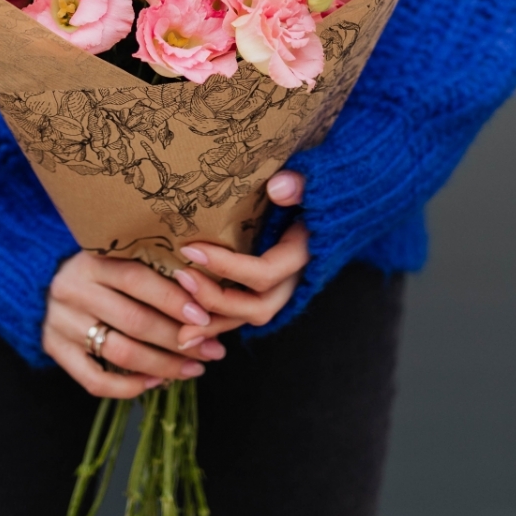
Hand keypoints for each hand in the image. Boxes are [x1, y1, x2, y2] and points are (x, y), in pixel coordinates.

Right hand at [43, 250, 227, 398]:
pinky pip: (94, 380)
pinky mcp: (55, 350)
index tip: (205, 317)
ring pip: (120, 353)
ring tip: (193, 369)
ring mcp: (61, 322)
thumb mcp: (117, 255)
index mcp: (91, 260)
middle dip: (179, 339)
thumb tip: (205, 293)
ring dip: (163, 366)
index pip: (137, 279)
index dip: (173, 299)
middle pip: (133, 320)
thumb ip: (151, 268)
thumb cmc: (99, 269)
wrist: (43, 280)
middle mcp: (73, 290)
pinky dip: (129, 387)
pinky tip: (155, 382)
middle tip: (212, 350)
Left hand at [173, 169, 308, 349]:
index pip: (265, 272)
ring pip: (250, 317)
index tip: (192, 249)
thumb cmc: (320, 191)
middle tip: (181, 277)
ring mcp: (285, 288)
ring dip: (215, 326)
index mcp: (303, 253)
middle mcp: (295, 279)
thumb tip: (278, 187)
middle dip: (216, 299)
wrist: (335, 206)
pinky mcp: (271, 290)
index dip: (227, 267)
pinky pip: (246, 314)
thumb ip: (299, 184)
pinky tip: (192, 331)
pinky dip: (220, 324)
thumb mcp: (315, 183)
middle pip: (257, 306)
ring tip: (180, 333)